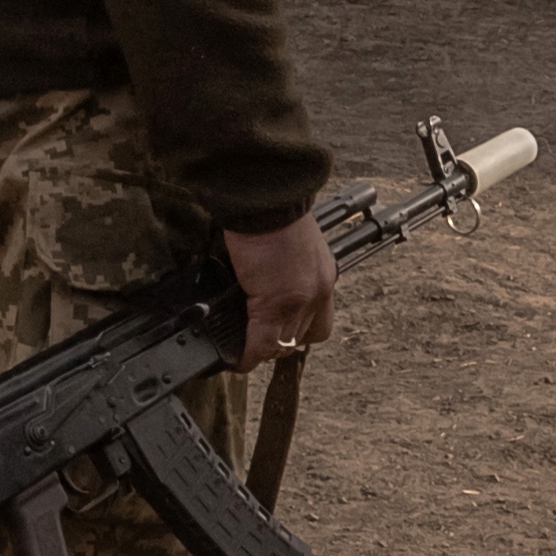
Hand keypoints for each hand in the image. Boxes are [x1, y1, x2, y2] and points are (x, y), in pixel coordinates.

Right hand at [226, 212, 337, 370]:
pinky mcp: (275, 305)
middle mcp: (318, 291)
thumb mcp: (289, 245)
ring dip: (261, 350)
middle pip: (301, 337)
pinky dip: (244, 356)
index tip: (277, 334)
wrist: (265, 198)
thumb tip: (260, 284)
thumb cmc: (271, 211)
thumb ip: (282, 269)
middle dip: (278, 343)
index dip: (297, 332)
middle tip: (254, 342)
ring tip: (241, 347)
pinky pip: (260, 346)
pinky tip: (232, 357)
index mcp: (322, 274)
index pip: (318, 321)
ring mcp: (300, 301)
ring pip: (281, 345)